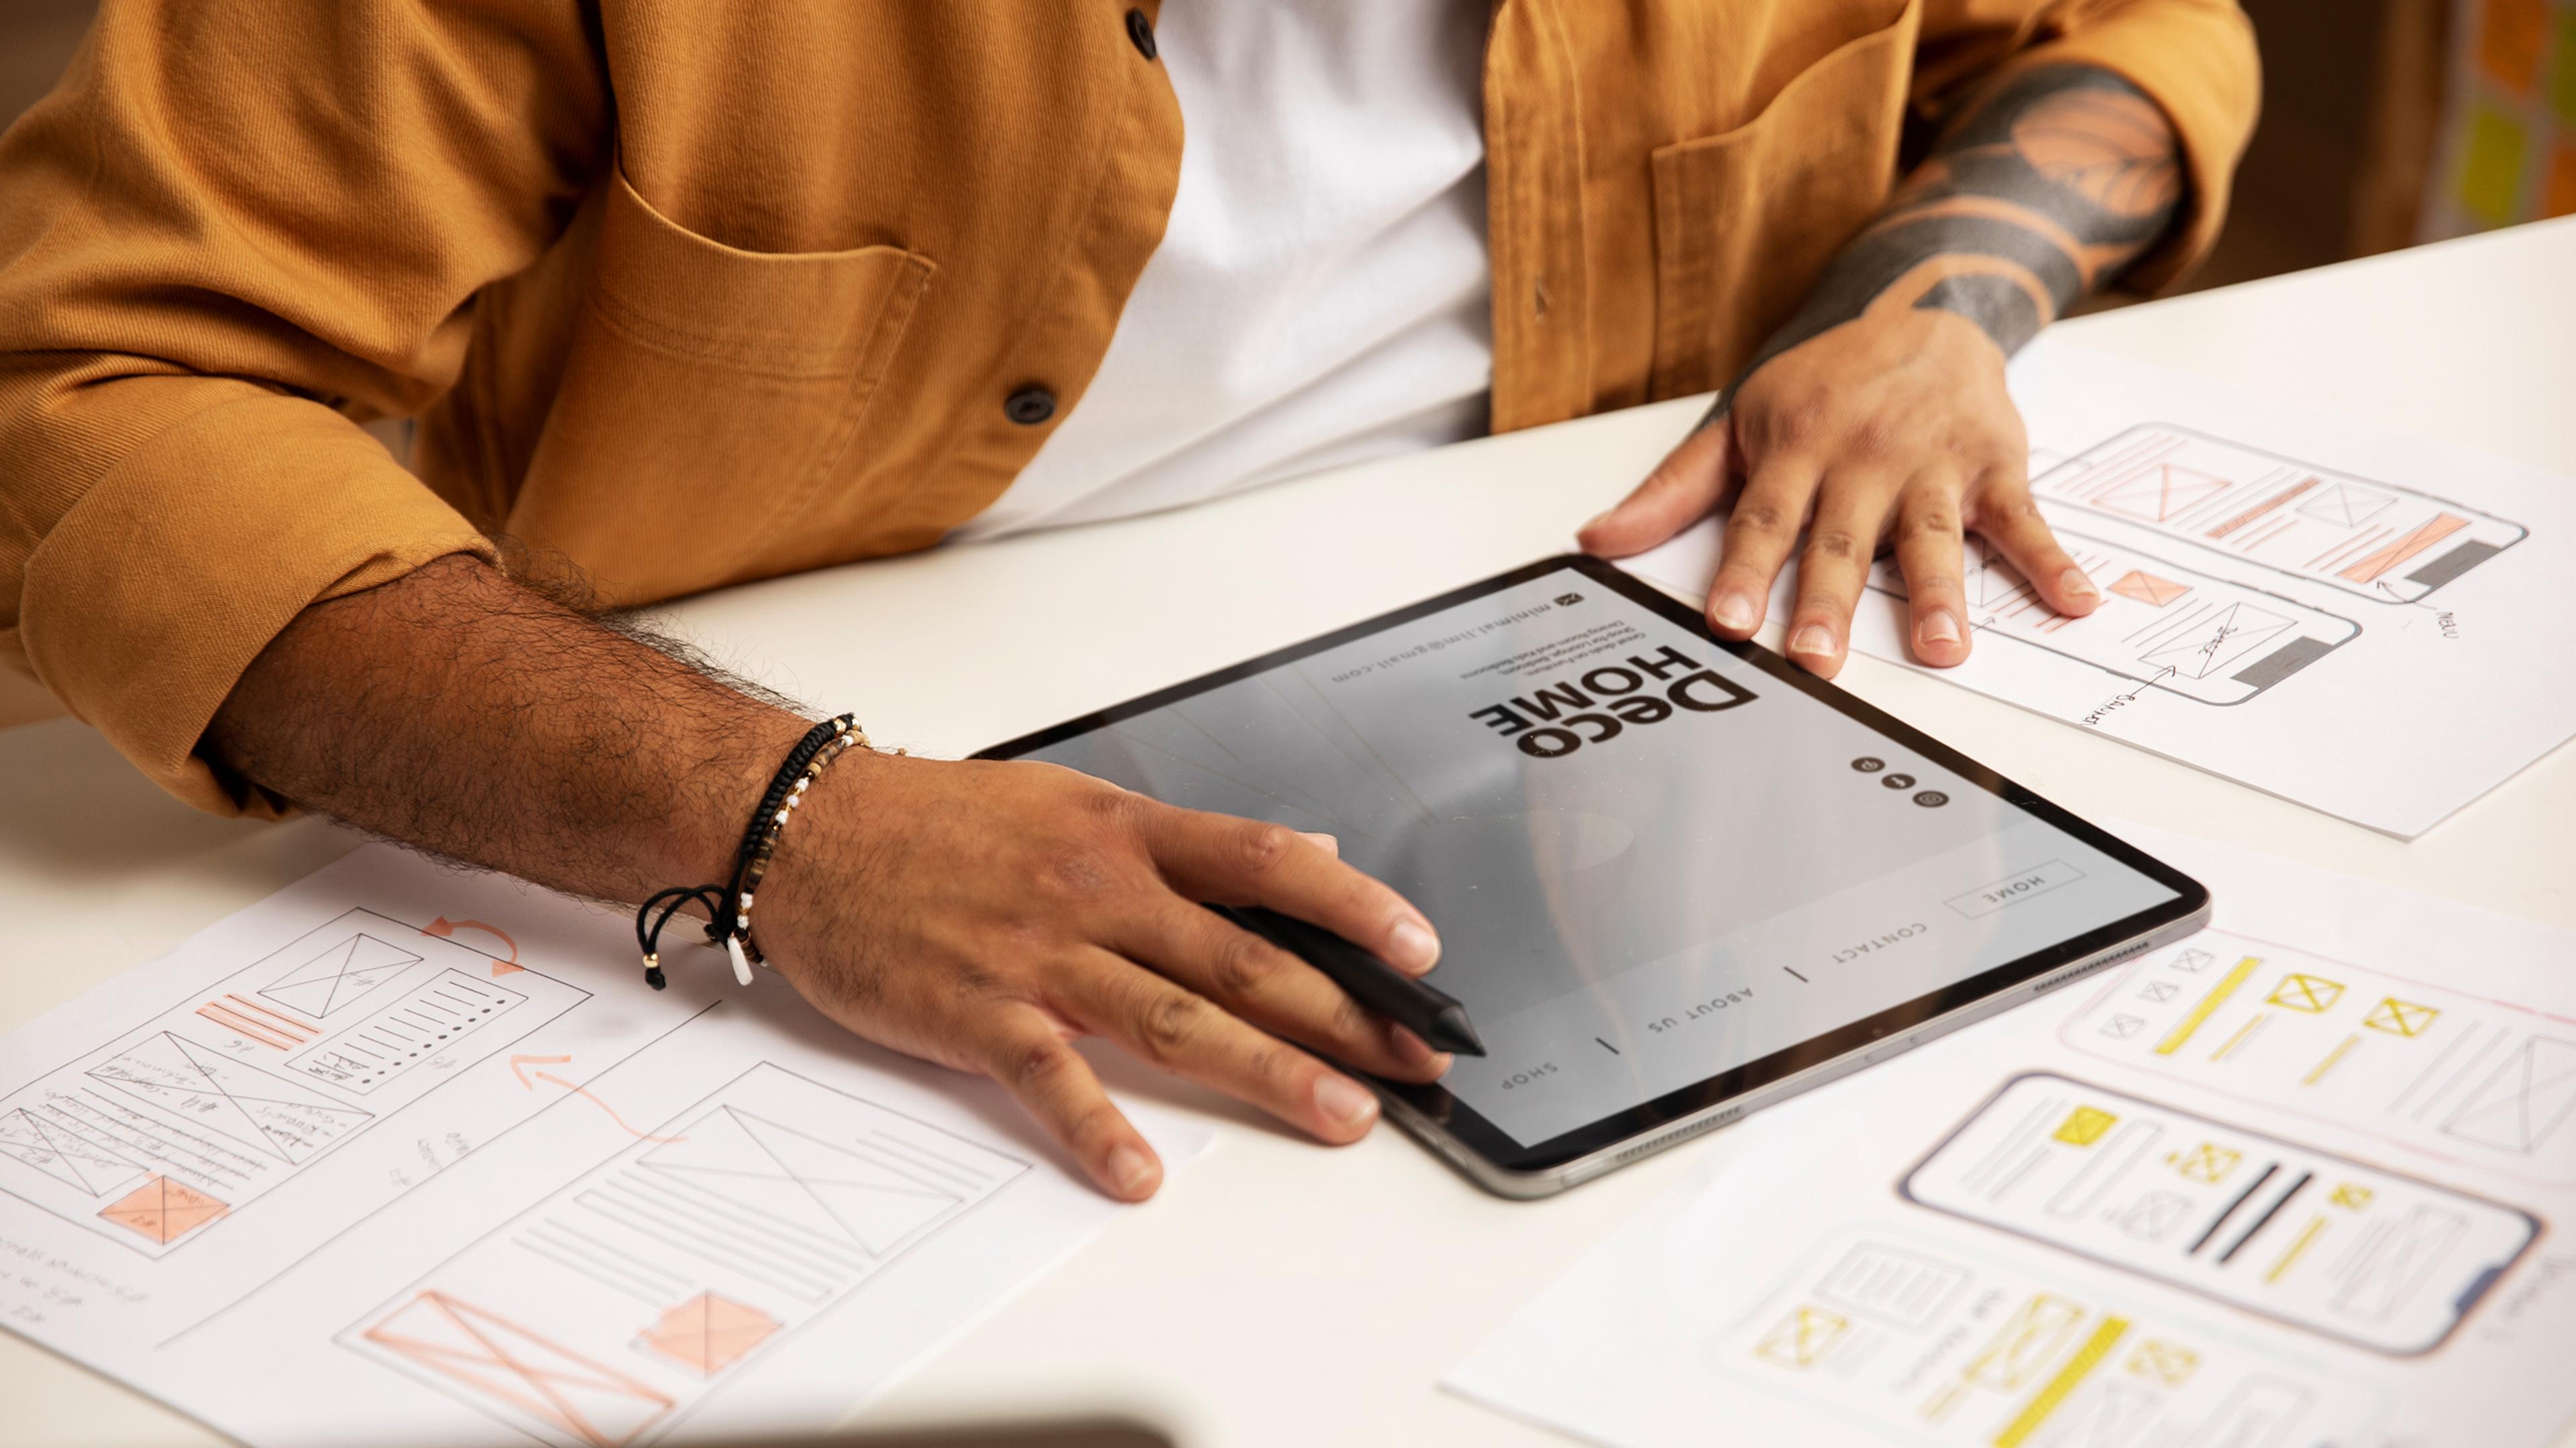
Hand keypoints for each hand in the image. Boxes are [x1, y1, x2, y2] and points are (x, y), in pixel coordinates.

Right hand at [758, 752, 1450, 1200]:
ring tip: (1339, 1115)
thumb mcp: (1075, 804)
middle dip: (1340, 1013)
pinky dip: (1098, 1127)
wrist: (808, 826)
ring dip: (1266, 1070)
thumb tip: (1303, 856)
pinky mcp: (976, 1011)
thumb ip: (1187, 844)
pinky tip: (1143, 1172)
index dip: (1352, 906)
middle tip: (1411, 1060)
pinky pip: (1050, 1076)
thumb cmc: (940, 821)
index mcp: (1126, 832)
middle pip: (1241, 954)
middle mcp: (1096, 888)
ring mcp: (1038, 952)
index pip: (1265, 862)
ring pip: (1173, 1017)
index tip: (1419, 948)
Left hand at [1579, 308, 2099, 677]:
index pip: (1762, 521)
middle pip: (1841, 541)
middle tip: (1817, 661)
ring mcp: (1933, 464)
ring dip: (1940, 595)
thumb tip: (1595, 540)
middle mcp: (1862, 459)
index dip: (1742, 573)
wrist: (1925, 315)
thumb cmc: (1822, 387)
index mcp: (1795, 451)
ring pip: (1931, 536)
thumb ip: (1672, 492)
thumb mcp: (1740, 426)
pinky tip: (2076, 603)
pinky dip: (2052, 562)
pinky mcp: (1995, 466)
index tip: (1725, 622)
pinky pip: (2024, 520)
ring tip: (1945, 650)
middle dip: (1827, 601)